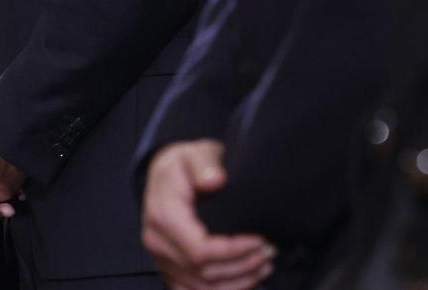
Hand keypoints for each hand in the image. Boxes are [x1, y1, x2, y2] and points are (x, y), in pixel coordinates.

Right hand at [142, 141, 274, 289]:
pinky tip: (244, 281)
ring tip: (264, 267)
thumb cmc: (183, 164)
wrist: (164, 174)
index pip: (199, 250)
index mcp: (163, 216)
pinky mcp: (169, 269)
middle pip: (202, 273)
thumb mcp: (196, 152)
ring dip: (236, 283)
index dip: (233, 251)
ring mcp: (161, 259)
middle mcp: (158, 243)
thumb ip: (205, 163)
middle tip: (270, 252)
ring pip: (199, 288)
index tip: (259, 240)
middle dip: (241, 267)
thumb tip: (215, 180)